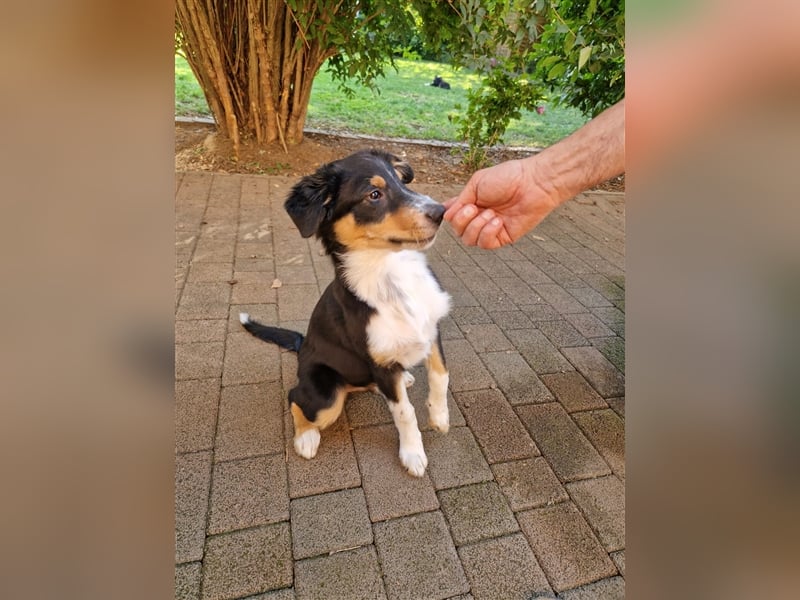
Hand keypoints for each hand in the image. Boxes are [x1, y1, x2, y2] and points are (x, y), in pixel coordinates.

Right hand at [443, 158, 559, 248]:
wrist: (533, 183)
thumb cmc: (508, 177)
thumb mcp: (476, 183)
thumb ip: (460, 200)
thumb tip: (447, 214)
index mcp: (472, 203)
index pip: (453, 217)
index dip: (453, 215)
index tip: (460, 206)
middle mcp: (479, 217)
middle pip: (458, 231)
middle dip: (463, 221)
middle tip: (475, 208)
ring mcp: (490, 229)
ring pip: (469, 240)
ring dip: (476, 226)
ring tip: (491, 213)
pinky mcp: (502, 238)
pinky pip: (485, 244)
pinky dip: (488, 232)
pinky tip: (497, 221)